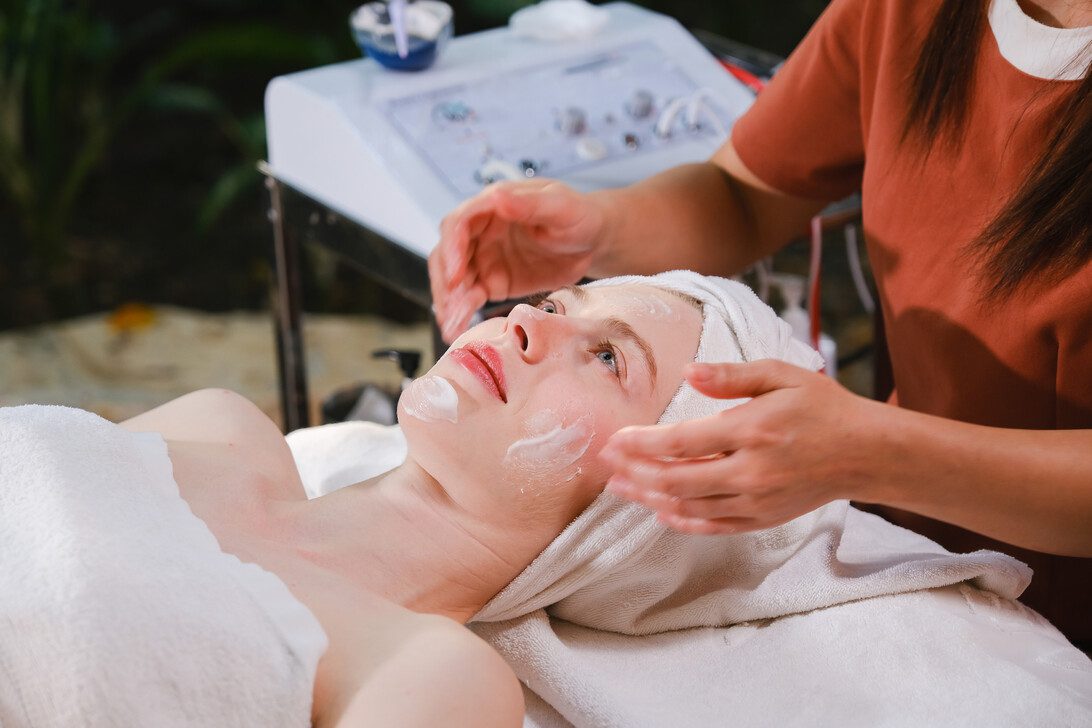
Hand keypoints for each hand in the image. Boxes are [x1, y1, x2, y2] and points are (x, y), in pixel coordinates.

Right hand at [429, 179, 609, 341]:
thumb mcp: (561, 207)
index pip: (459, 223)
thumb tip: (497, 197)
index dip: (452, 248)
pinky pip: (470, 297)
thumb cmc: (579, 215)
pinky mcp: (492, 281)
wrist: (593, 242)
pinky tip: (458, 328)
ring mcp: (484, 257)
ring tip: (452, 325)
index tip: (456, 275)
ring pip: (453, 279)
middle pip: (447, 253)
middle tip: (451, 307)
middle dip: (445, 281)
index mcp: (493, 205)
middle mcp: (481, 230)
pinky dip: (461, 312)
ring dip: (449, 302)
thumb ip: (530, 204)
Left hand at [599, 360, 888, 534]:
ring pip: (688, 506)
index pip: (680, 442)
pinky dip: (682, 521)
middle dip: (634, 473)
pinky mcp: (762, 518)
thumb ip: (732, 374)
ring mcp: (755, 500)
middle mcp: (749, 471)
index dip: (641, 443)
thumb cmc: (822, 408)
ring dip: (649, 498)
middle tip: (606, 465)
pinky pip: (712, 525)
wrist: (864, 453)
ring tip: (621, 487)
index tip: (614, 440)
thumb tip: (688, 372)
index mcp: (751, 430)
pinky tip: (660, 512)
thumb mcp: (781, 375)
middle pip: (675, 480)